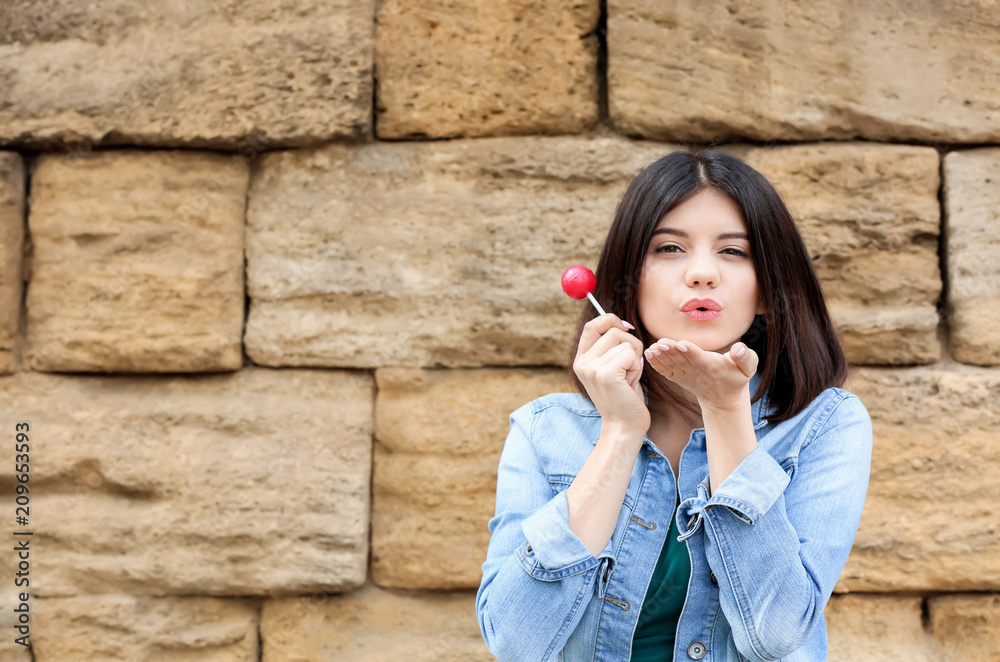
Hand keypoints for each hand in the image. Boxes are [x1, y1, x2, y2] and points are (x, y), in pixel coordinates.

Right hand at [572, 313, 648, 438]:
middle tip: (630, 367)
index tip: (626, 328)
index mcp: (581, 360)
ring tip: (629, 378)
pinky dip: (637, 367)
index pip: (592, 325)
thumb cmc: (623, 398)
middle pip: (613, 331)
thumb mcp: (611, 368)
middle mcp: (583, 362)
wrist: (623, 427)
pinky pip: (630, 354)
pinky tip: (631, 383)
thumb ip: (610, 348)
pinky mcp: (606, 374)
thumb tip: (622, 324)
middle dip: (630, 345)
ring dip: (635, 358)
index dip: (610, 320)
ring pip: (625, 342)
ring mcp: (592, 368)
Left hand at [643, 339, 757, 409]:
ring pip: (673, 366)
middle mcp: (698, 374)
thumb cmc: (737, 376)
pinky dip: (656, 364)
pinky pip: (666, 372)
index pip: (701, 360)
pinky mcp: (678, 378)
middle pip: (683, 361)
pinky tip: (648, 354)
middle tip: (661, 342)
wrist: (723, 398)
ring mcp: (686, 377)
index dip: (691, 352)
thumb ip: (746, 357)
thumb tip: (739, 350)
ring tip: (652, 347)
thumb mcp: (748, 368)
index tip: (681, 343)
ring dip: (661, 357)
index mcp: (715, 369)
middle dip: (672, 352)